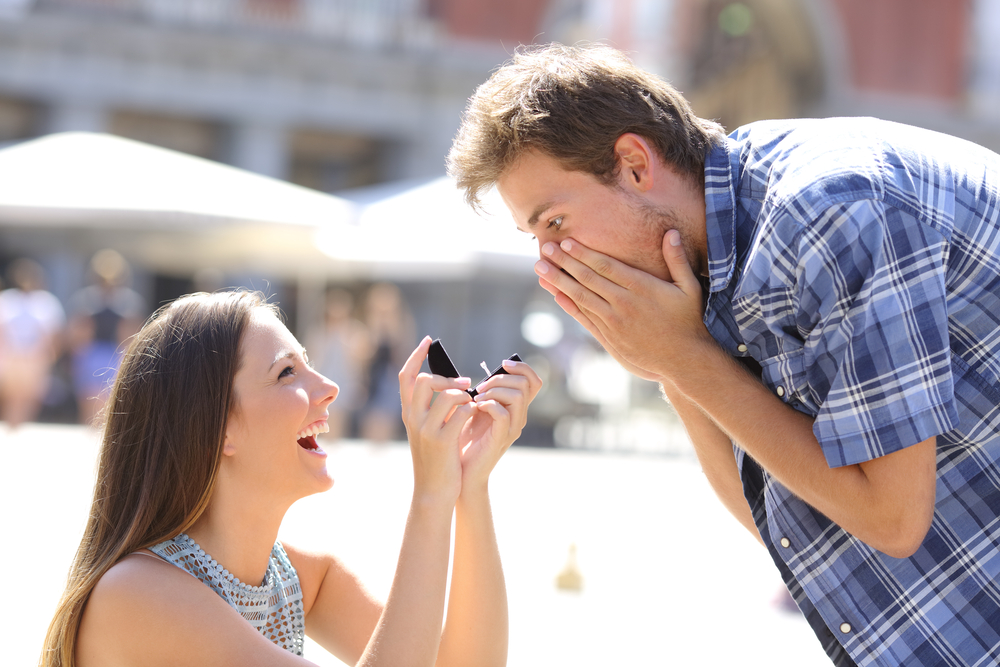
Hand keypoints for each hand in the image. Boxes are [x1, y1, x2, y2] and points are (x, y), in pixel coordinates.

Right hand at [398, 337, 477, 504]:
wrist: (433, 491)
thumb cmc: (436, 459)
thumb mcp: (427, 431)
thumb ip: (432, 409)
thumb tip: (451, 384)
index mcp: (408, 414)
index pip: (405, 377)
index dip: (415, 356)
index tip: (428, 341)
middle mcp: (413, 419)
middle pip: (424, 381)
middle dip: (447, 378)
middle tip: (465, 384)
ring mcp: (426, 430)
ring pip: (448, 395)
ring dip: (465, 395)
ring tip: (473, 403)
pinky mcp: (443, 441)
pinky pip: (462, 412)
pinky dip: (473, 409)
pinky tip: (477, 415)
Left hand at [458, 359, 542, 493]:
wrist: (461, 468)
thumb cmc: (466, 438)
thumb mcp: (476, 409)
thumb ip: (485, 393)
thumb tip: (483, 374)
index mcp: (516, 408)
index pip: (534, 381)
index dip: (522, 367)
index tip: (502, 364)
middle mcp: (519, 417)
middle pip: (525, 384)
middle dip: (500, 378)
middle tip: (479, 387)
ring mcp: (512, 428)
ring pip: (517, 395)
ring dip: (494, 390)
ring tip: (476, 397)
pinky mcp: (502, 438)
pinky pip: (503, 414)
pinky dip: (489, 404)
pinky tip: (475, 407)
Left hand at [534, 230, 709, 380]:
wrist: (684, 360)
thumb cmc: (688, 320)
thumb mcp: (690, 288)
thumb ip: (677, 260)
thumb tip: (672, 233)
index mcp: (641, 288)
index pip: (605, 266)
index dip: (583, 253)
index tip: (566, 241)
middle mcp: (624, 304)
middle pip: (587, 279)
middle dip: (563, 262)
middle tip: (544, 247)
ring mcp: (614, 322)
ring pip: (581, 297)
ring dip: (558, 282)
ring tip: (540, 268)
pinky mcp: (610, 338)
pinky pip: (584, 318)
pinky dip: (569, 305)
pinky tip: (556, 294)